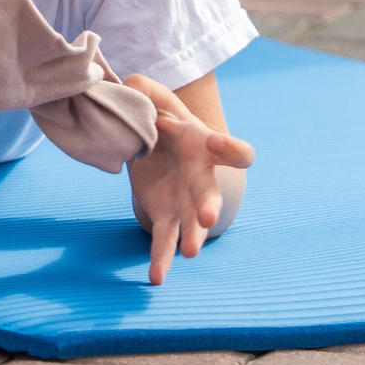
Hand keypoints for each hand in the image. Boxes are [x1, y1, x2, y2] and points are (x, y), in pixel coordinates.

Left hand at [124, 74, 254, 285]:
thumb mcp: (153, 98)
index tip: (216, 142)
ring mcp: (186, 202)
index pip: (233, 150)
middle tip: (208, 217)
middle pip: (211, 193)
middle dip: (210, 204)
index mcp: (205, 145)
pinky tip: (156, 279)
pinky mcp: (166, 217)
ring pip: (192, 224)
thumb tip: (131, 86)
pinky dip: (161, 260)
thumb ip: (144, 90)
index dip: (228, 148)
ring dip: (192, 238)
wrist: (155, 146)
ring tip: (189, 253)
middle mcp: (202, 178)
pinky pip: (165, 241)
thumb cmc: (161, 118)